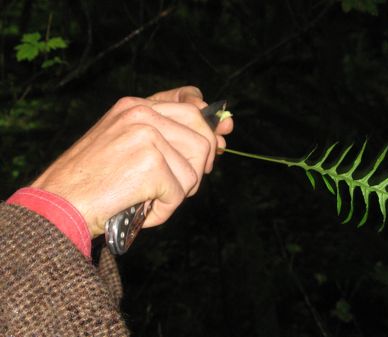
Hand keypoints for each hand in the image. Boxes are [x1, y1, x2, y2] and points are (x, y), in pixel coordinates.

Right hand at [31, 86, 232, 237]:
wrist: (57, 204)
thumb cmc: (91, 181)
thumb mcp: (123, 145)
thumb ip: (163, 137)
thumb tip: (218, 137)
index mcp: (134, 106)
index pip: (188, 99)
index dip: (208, 118)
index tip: (220, 133)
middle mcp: (141, 114)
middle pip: (201, 134)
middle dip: (202, 164)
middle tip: (184, 185)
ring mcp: (146, 136)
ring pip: (195, 168)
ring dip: (179, 192)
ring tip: (151, 200)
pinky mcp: (150, 164)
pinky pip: (179, 194)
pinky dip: (164, 211)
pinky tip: (141, 212)